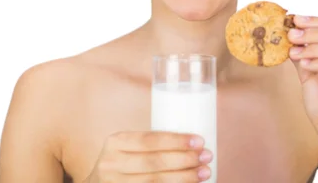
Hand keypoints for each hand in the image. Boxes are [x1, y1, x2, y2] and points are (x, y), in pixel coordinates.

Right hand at [86, 131, 212, 181]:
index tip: (199, 140)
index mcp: (115, 142)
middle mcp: (111, 164)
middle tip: (207, 156)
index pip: (149, 139)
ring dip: (184, 177)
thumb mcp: (126, 147)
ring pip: (155, 182)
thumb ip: (148, 144)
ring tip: (204, 172)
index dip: (176, 140)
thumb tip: (193, 141)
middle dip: (184, 159)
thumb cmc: (121, 162)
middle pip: (154, 162)